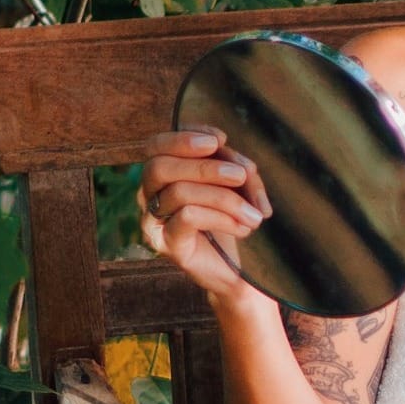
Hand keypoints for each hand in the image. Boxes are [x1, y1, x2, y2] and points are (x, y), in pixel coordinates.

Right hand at [138, 128, 272, 306]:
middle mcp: (149, 196)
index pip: (155, 145)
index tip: (221, 140)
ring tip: (255, 212)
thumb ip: (231, 164)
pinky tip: (244, 227)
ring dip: (225, 197)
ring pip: (178, 192)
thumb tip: (230, 155)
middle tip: (241, 175)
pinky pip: (187, 218)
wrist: (238, 267)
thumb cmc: (234, 216)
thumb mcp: (236, 183)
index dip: (184, 137)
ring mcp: (153, 222)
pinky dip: (222, 217)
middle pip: (159, 166)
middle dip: (205, 166)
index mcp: (162, 175)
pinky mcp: (167, 245)